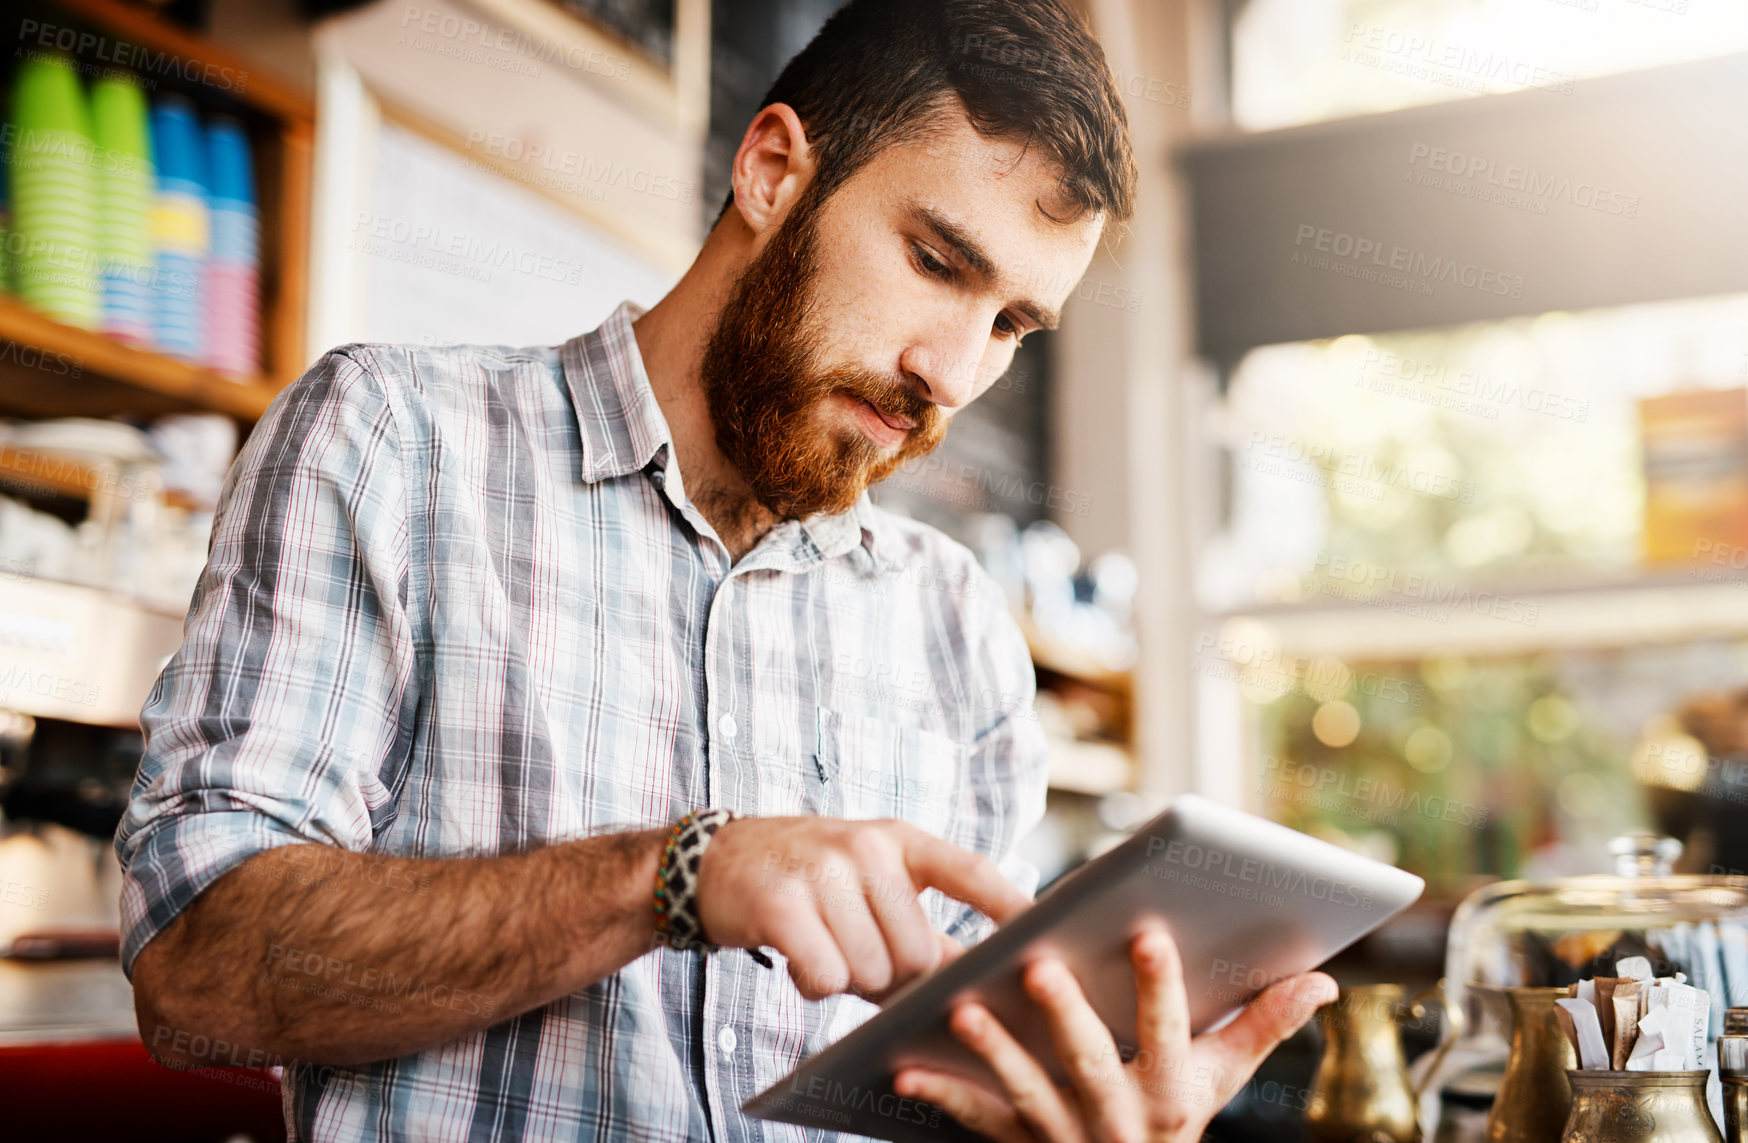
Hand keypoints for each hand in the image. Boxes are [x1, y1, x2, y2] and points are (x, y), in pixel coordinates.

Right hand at [696, 816, 1029, 1001]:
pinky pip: (825, 975)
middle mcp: (866, 847)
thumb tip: (970, 979)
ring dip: (846, 977)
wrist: (712, 861)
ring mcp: (824, 871)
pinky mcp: (783, 903)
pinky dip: (811, 982)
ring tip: (820, 942)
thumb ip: (916, 921)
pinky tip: (795, 955)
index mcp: (898, 839)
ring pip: (871, 971)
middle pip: (917, 952)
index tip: (1047, 930)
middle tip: (854, 949)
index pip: (968, 871)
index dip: (1009, 904)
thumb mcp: (865, 879)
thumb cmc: (805, 880)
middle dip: (890, 972)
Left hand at [892, 926, 1336, 1141]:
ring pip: (1027, 1093)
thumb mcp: (1222, 1082)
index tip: (1149, 930)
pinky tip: (906, 1069)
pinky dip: (943, 1095)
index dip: (1161, 986)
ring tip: (962, 1006)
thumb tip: (1322, 979)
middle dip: (1066, 1016)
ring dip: (994, 1052)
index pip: (1171, 1033)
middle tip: (1037, 966)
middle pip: (1091, 1063)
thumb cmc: (1178, 1118)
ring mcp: (1068, 1138)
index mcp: (1172, 1093)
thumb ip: (1263, 1026)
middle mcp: (1121, 1120)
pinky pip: (978, 1122)